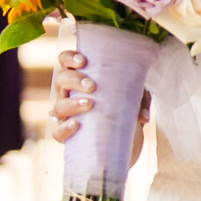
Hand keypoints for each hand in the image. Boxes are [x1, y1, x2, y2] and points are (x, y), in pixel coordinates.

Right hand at [49, 48, 151, 163]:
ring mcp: (66, 115)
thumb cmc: (125, 111)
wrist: (123, 142)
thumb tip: (143, 115)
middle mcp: (69, 94)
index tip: (83, 61)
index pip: (66, 62)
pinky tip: (76, 125)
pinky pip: (57, 133)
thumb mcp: (136, 100)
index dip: (69, 58)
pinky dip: (65, 128)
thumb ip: (141, 101)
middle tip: (91, 85)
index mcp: (80, 79)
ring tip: (89, 103)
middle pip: (60, 80)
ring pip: (58, 106)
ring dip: (72, 103)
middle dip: (73, 79)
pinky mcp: (67, 136)